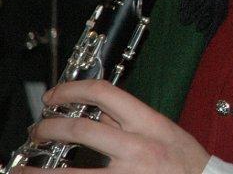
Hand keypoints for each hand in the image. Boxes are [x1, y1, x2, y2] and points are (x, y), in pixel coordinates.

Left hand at [14, 80, 209, 173]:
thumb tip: (94, 110)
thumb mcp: (162, 130)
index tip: (55, 96)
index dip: (72, 90)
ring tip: (23, 167)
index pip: (106, 93)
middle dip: (49, 128)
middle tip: (37, 131)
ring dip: (39, 169)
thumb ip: (129, 121)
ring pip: (71, 170)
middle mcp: (137, 147)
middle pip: (81, 130)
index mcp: (149, 123)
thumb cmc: (186, 161)